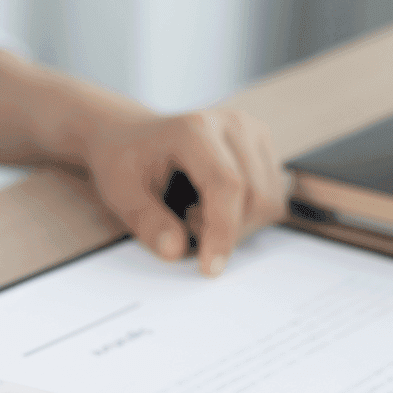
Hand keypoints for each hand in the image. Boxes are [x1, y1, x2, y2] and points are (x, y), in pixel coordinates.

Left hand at [84, 108, 287, 275]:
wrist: (131, 136)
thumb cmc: (126, 163)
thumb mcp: (122, 194)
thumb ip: (147, 222)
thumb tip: (176, 250)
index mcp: (194, 130)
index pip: (227, 185)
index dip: (223, 231)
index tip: (209, 268)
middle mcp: (232, 123)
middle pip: (254, 197)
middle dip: (224, 230)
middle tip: (184, 224)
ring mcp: (253, 132)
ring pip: (268, 202)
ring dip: (237, 225)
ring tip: (196, 212)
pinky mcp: (263, 146)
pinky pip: (271, 199)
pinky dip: (245, 216)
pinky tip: (213, 205)